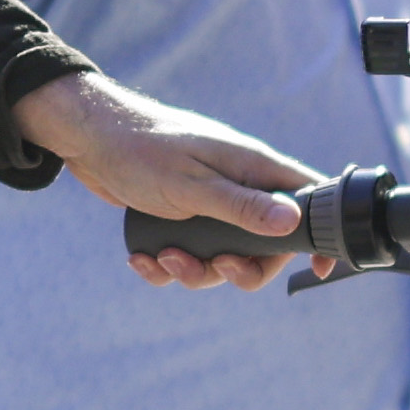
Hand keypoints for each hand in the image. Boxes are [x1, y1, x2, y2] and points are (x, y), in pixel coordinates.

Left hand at [20, 70, 315, 288]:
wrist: (90, 138)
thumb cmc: (143, 150)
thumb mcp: (194, 184)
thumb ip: (243, 206)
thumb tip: (293, 221)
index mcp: (253, 169)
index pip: (309, 199)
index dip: (318, 235)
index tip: (319, 268)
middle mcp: (238, 187)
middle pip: (266, 245)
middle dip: (240, 269)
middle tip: (216, 268)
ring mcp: (210, 204)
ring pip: (223, 257)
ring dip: (194, 271)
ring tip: (164, 258)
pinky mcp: (181, 218)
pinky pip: (189, 256)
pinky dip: (167, 267)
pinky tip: (143, 259)